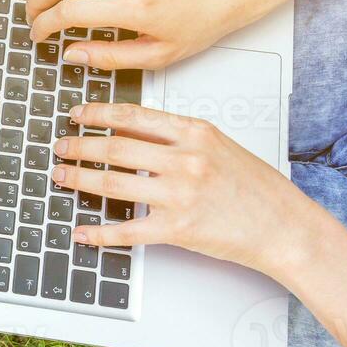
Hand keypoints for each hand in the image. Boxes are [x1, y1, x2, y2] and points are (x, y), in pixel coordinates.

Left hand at [51, 102, 313, 277]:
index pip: (133, 116)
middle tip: (60, 147)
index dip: (97, 114)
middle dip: (79, 147)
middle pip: (115, 148)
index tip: (77, 114)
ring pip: (112, 184)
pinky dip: (99, 232)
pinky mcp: (177, 229)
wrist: (285, 226)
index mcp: (195, 133)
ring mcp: (179, 195)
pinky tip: (83, 230)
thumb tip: (133, 131)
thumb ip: (179, 137)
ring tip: (61, 177)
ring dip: (79, 180)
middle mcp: (185, 160)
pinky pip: (127, 230)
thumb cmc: (257, 188)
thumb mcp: (220, 145)